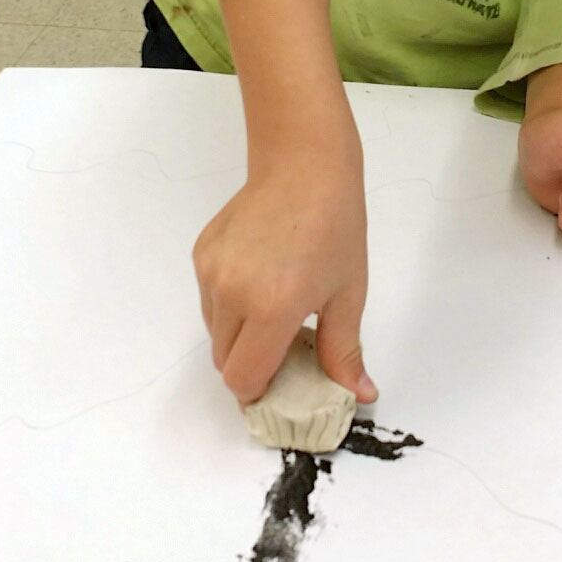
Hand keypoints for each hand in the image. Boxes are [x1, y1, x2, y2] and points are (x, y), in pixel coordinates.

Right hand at [194, 126, 375, 407]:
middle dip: (251, 368)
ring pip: (214, 333)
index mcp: (271, 308)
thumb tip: (360, 395)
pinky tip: (259, 283)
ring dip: (239, 339)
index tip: (281, 390)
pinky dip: (229, 308)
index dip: (260, 394)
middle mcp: (231, 294)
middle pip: (224, 362)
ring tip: (274, 312)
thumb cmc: (335, 226)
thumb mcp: (348, 294)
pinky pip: (209, 302)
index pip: (244, 379)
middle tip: (284, 353)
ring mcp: (211, 273)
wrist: (304, 166)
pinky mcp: (201, 255)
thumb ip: (344, 351)